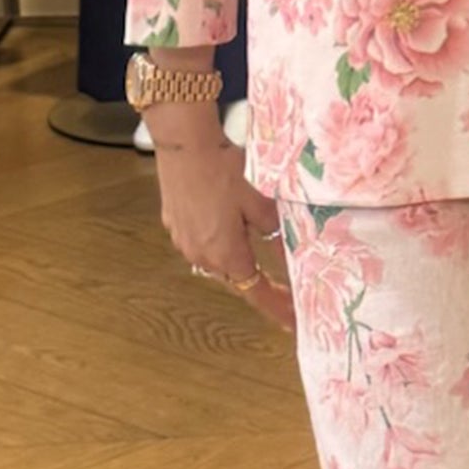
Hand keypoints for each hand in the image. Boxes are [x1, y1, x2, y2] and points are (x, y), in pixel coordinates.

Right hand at [152, 128, 294, 333]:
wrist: (184, 145)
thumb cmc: (223, 170)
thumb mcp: (260, 204)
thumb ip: (276, 233)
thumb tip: (291, 251)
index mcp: (227, 255)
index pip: (257, 293)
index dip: (277, 308)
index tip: (293, 322)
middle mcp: (202, 256)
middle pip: (238, 280)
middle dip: (261, 287)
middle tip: (285, 292)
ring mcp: (184, 242)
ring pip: (218, 263)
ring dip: (239, 264)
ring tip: (260, 261)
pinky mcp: (175, 226)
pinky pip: (202, 245)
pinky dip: (220, 245)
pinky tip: (229, 230)